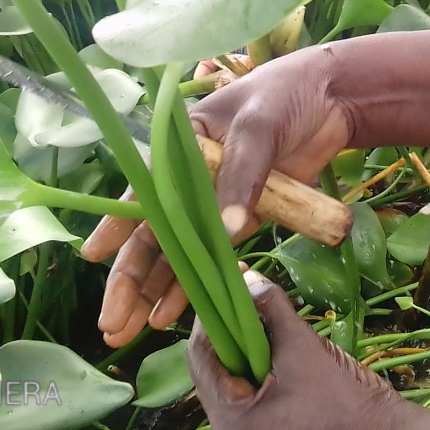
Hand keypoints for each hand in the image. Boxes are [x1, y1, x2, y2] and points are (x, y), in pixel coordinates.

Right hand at [83, 49, 353, 345]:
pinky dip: (194, 283)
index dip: (119, 226)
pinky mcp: (245, 216)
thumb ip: (244, 176)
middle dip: (131, 278)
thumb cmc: (285, 96)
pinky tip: (172, 314)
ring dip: (155, 291)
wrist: (334, 97)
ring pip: (178, 251)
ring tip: (132, 332)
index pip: (145, 190)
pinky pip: (213, 255)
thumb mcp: (259, 127)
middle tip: (112, 324)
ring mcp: (217, 200)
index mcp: (183, 144)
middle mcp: (192, 176)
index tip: (95, 258)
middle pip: (154, 232)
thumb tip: (228, 230)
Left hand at [191, 277, 405, 429]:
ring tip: (262, 320)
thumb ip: (271, 310)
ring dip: (244, 351)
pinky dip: (256, 373)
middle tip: (247, 297)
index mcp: (230, 425)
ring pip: (231, 385)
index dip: (213, 317)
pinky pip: (247, 401)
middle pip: (214, 373)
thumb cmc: (344, 400)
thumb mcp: (302, 348)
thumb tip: (249, 278)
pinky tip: (272, 350)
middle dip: (231, 333)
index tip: (228, 285)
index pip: (202, 359)